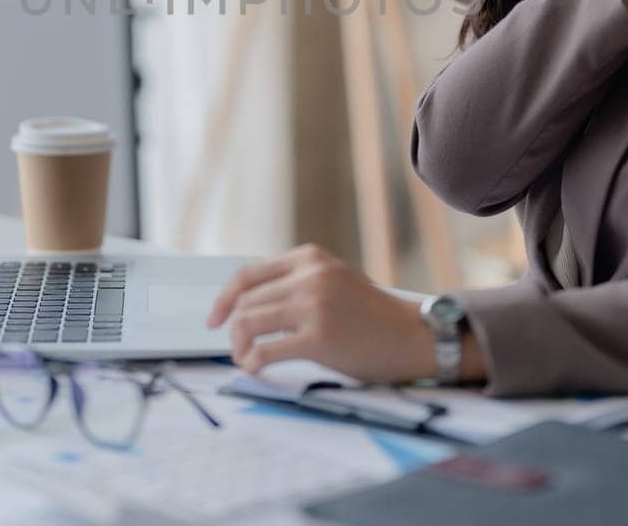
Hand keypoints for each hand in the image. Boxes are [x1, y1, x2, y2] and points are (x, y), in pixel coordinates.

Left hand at [206, 244, 436, 381]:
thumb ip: (297, 282)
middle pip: (246, 302)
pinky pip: (267, 351)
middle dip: (234, 330)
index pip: (248, 275)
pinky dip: (253, 362)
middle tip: (238, 350)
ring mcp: (314, 305)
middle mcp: (309, 275)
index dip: (223, 299)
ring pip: (249, 323)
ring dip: (240, 347)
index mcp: (309, 257)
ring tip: (247, 359)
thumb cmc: (373, 315)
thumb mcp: (334, 279)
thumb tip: (249, 305)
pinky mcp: (319, 337)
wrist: (413, 335)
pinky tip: (256, 369)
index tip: (214, 319)